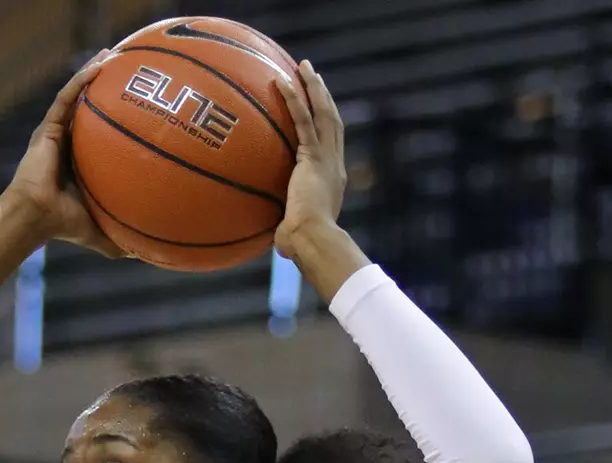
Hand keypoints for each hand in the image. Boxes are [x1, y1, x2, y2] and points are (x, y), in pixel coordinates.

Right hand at [0, 52, 124, 257]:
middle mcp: (69, 143)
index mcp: (82, 161)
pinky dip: (82, 80)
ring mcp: (57, 133)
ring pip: (77, 95)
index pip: (102, 133)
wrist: (35, 219)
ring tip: (114, 54)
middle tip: (131, 70)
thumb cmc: (63, 227)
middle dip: (108, 87)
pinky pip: (67, 98)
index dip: (118, 116)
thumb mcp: (102, 233)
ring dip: (94, 73)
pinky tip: (101, 65)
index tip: (141, 104)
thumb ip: (123, 239)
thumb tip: (150, 254)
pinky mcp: (48, 129)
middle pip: (91, 107)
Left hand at [270, 60, 347, 255]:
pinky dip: (294, 99)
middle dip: (323, 96)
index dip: (326, 123)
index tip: (318, 107)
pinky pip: (302, 121)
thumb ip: (287, 228)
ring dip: (314, 87)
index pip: (330, 144)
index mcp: (331, 180)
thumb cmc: (302, 246)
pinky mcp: (313, 157)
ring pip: (323, 113)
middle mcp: (334, 165)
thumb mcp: (294, 233)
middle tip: (313, 75)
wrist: (313, 241)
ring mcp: (326, 159)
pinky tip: (281, 81)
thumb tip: (277, 242)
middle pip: (332, 120)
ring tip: (303, 66)